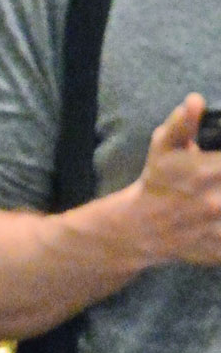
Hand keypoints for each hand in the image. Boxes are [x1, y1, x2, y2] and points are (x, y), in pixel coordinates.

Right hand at [130, 93, 220, 265]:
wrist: (139, 229)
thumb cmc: (157, 183)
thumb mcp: (163, 148)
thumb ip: (182, 124)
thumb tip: (195, 101)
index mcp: (207, 173)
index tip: (220, 164)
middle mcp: (215, 203)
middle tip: (217, 180)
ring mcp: (218, 230)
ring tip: (217, 200)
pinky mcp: (219, 250)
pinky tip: (216, 218)